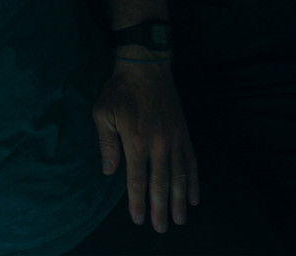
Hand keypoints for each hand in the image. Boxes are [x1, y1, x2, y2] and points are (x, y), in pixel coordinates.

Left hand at [92, 59, 199, 232]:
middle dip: (161, 208)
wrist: (146, 67)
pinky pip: (191, 162)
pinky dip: (193, 180)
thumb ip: (107, 145)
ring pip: (179, 177)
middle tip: (161, 228)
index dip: (138, 202)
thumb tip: (109, 172)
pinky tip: (193, 196)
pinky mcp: (184, 134)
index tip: (139, 219)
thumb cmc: (119, 91)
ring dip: (179, 200)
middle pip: (161, 184)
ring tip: (179, 219)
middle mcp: (158, 145)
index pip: (137, 180)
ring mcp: (174, 140)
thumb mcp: (102, 114)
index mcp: (136, 142)